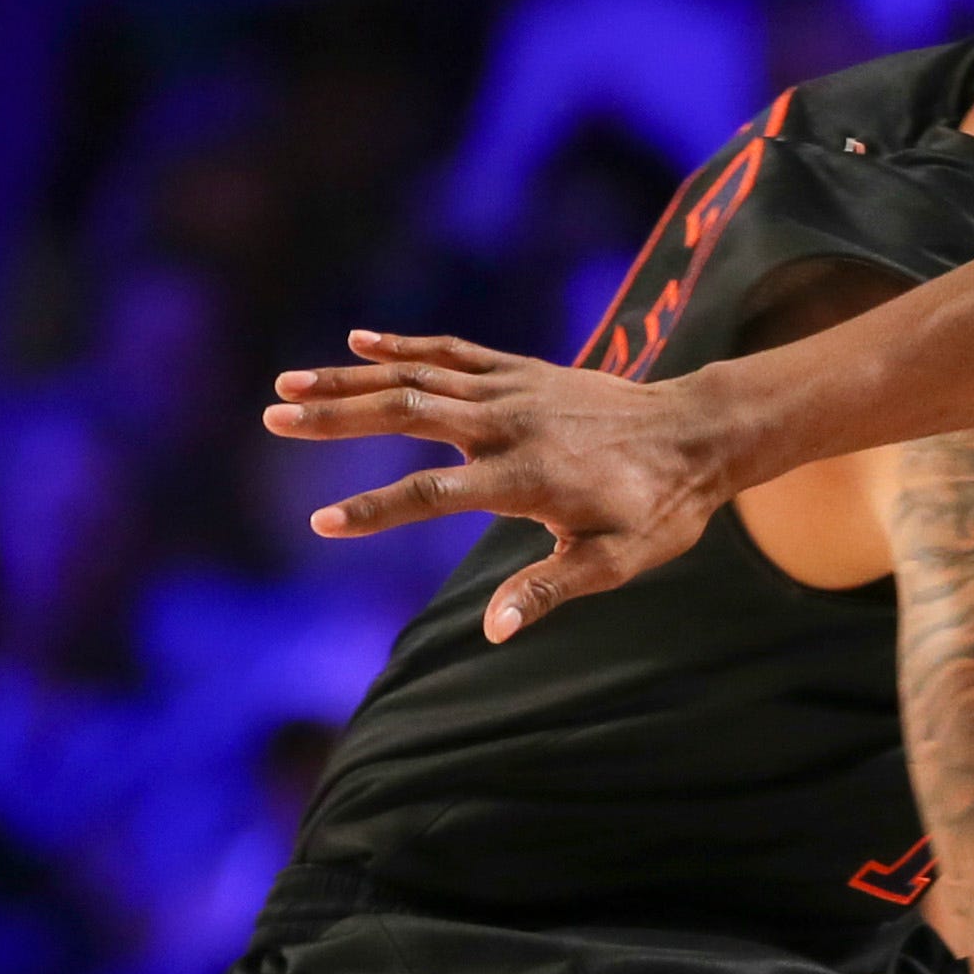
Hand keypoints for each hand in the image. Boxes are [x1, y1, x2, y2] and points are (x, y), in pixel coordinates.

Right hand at [266, 333, 734, 639]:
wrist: (700, 434)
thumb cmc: (659, 509)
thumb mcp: (617, 562)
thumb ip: (552, 590)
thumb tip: (494, 632)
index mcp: (526, 477)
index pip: (433, 494)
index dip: (376, 511)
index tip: (323, 524)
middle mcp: (510, 424)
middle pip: (407, 414)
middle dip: (337, 417)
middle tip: (272, 419)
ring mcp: (514, 390)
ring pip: (418, 377)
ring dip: (350, 380)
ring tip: (286, 385)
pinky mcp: (522, 370)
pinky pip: (453, 352)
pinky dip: (404, 345)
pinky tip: (357, 341)